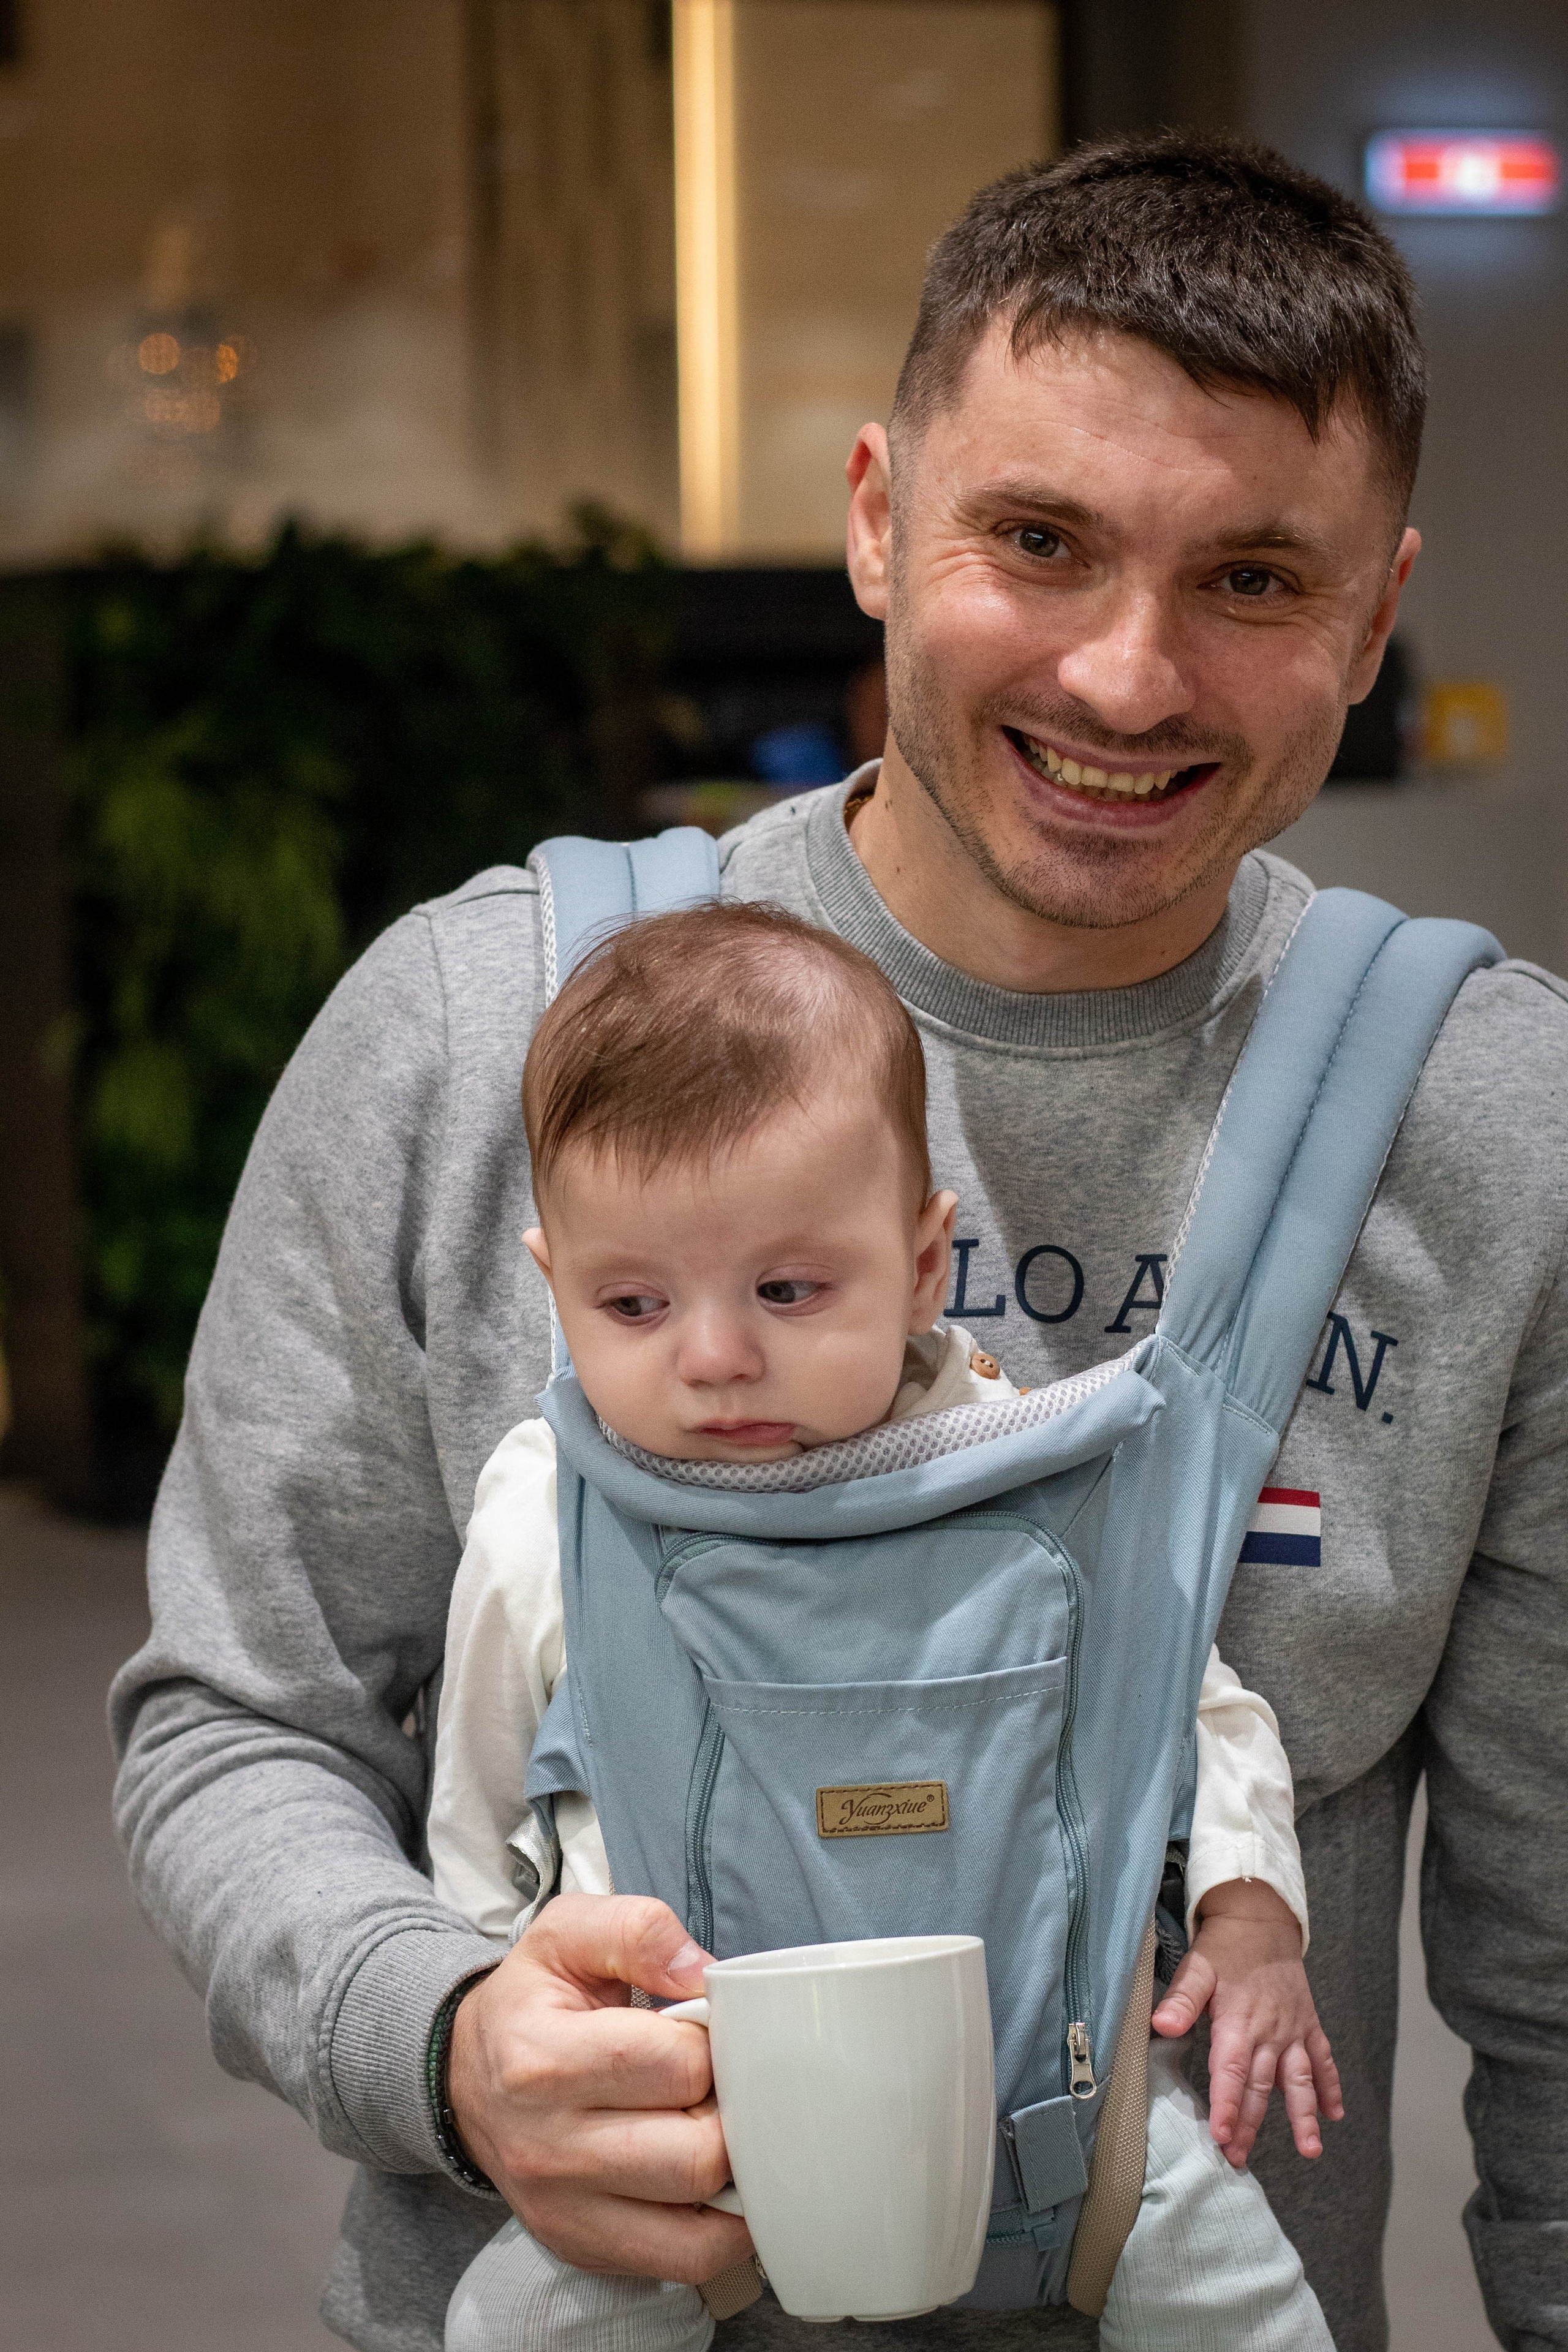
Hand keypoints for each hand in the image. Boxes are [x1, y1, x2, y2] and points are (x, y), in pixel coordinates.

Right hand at [446, 1893, 753, 2280]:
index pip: (676, 2065)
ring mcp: (563, 2210)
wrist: (468, 2076)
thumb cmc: (532, 2001)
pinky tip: (718, 2182)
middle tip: (718, 2082)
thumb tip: (701, 1974)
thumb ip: (638, 1931)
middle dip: (730, 2111)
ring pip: (701, 2219)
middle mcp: (546, 2148)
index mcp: (540, 2060)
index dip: (715, 2042)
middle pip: (698, 2153)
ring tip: (717, 2126)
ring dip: (735, 2173)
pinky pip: (687, 2262)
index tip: (705, 2030)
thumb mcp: (568, 1933)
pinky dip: (724, 2228)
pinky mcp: (582, 2248)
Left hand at [1150, 1880, 1342, 2168]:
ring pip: (1298, 2079)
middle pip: (1260, 2085)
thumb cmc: (1223, 1947)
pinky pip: (1322, 2059)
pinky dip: (1330, 2086)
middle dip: (1250, 2123)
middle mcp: (1270, 2030)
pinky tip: (1334, 2115)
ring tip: (1310, 2150)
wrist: (1261, 1919)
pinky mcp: (1308, 2024)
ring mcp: (1293, 2029)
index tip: (1223, 2136)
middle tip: (1239, 2159)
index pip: (1232, 2070)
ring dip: (1303, 2115)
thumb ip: (1182, 1998)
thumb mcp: (1197, 1966)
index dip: (1228, 2104)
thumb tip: (1161, 2025)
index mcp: (1238, 2020)